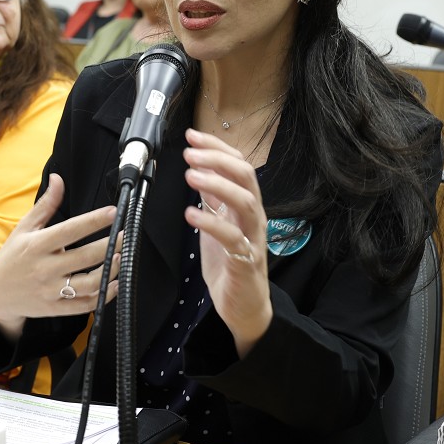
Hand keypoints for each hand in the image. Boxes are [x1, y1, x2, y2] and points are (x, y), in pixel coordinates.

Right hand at [0, 174, 118, 338]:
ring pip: (88, 283)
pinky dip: (103, 296)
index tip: (114, 212)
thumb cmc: (13, 255)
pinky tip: (115, 283)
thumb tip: (58, 178)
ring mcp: (50, 290)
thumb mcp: (24, 227)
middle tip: (126, 235)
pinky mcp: (54, 308)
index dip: (94, 221)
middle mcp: (44, 268)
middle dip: (110, 245)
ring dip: (110, 271)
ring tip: (122, 257)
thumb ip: (45, 204)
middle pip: (85, 256)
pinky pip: (83, 305)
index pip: (70, 230)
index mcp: (37, 245)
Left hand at [180, 128, 272, 356]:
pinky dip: (211, 223)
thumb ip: (212, 199)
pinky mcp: (246, 261)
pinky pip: (232, 238)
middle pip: (246, 177)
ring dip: (217, 184)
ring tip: (190, 175)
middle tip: (189, 154)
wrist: (245, 307)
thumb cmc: (231, 264)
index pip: (239, 166)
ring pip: (245, 201)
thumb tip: (198, 169)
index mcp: (246, 205)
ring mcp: (252, 238)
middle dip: (218, 160)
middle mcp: (254, 217)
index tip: (192, 136)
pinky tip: (191, 214)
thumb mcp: (217, 224)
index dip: (217, 148)